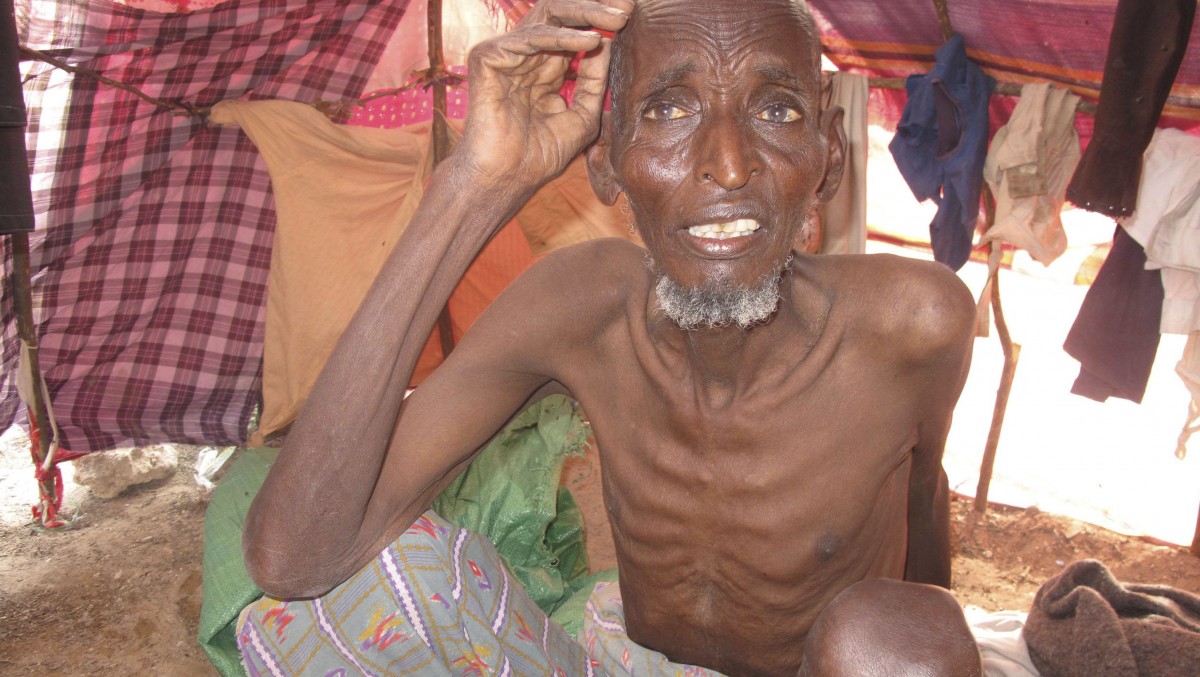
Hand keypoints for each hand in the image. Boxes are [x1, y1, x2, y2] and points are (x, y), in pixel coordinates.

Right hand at [455, 0, 633, 194]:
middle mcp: (524, 56)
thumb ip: (594, 81)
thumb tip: (608, 41)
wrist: (508, 178)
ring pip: (546, 17)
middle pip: (560, 16)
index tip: (631, 15)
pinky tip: (590, 40)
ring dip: (585, 14)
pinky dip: (561, 37)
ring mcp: (504, 54)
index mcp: (543, 69)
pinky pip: (529, 38)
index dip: (599, 21)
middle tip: (628, 7)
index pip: (572, 32)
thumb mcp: (582, 116)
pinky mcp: (487, 57)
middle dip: (595, 8)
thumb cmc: (540, 155)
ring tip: (617, 18)